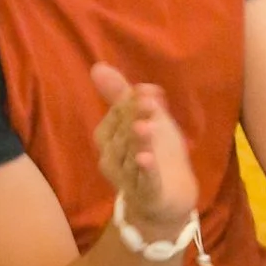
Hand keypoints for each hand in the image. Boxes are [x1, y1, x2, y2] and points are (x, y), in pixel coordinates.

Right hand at [89, 61, 199, 236]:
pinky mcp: (146, 193)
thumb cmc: (155, 153)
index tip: (149, 92)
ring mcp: (128, 178)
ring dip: (138, 141)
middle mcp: (112, 157)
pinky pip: (143, 181)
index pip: (117, 116)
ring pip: (130, 156)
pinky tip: (145, 158)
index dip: (132, 103)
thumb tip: (97, 67)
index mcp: (110, 138)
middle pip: (123, 134)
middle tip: (149, 102)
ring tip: (145, 126)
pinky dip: (145, 170)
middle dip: (135, 117)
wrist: (168, 198)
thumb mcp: (145, 120)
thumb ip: (121, 96)